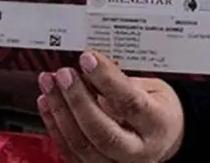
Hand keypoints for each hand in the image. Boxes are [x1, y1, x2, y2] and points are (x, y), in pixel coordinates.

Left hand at [37, 52, 183, 162]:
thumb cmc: (157, 110)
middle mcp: (139, 151)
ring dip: (60, 110)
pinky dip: (54, 124)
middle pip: (102, 132)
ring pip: (82, 144)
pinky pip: (70, 151)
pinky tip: (47, 101)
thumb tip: (91, 65)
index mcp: (158, 124)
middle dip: (78, 100)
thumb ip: (123, 80)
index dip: (106, 80)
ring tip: (49, 82)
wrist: (162, 139)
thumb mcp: (153, 88)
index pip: (130, 103)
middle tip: (64, 74)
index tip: (88, 58)